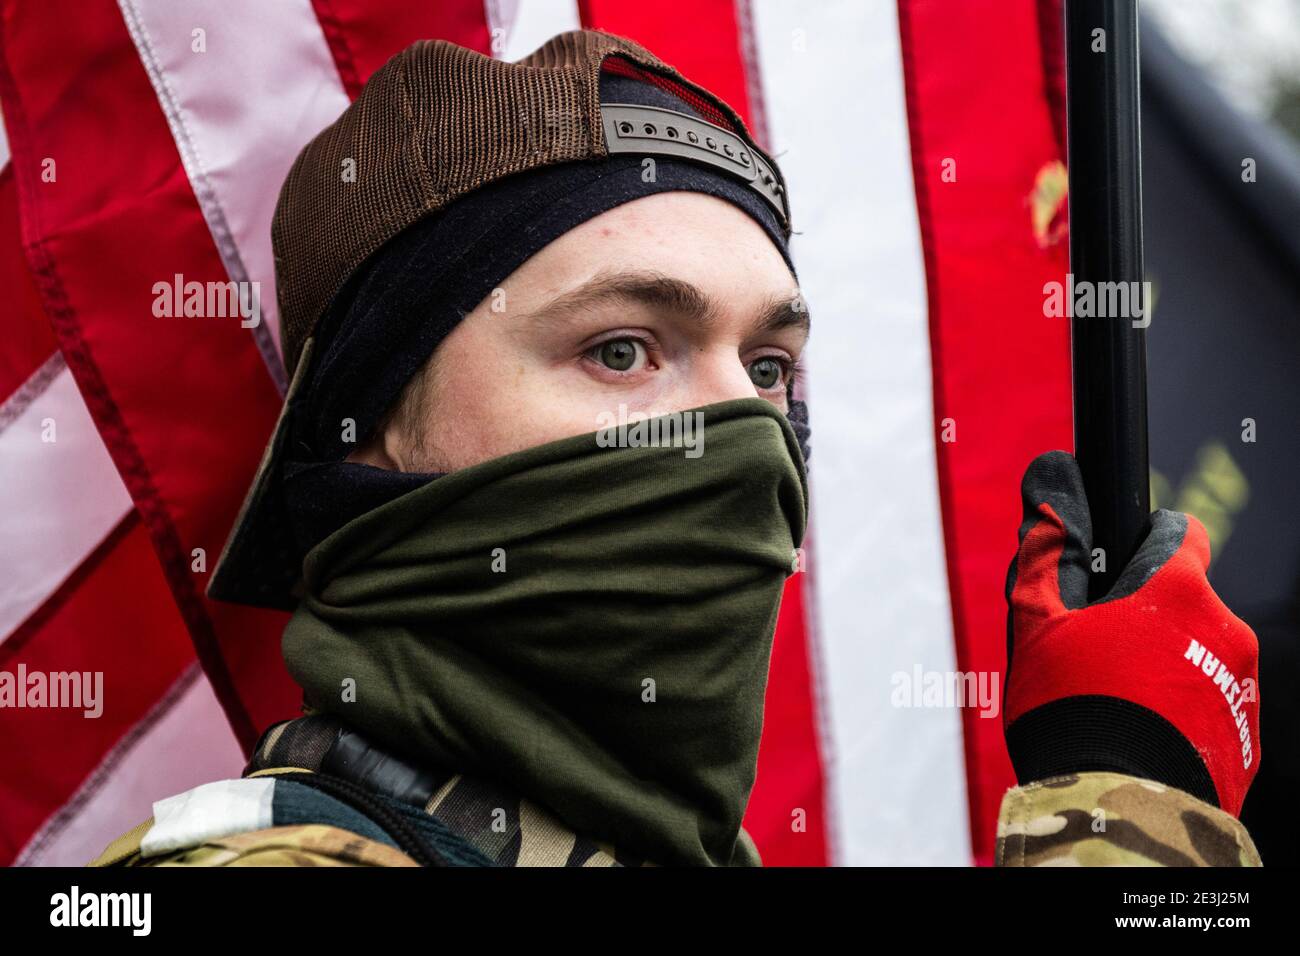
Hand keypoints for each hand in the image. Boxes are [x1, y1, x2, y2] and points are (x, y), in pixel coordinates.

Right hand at [1003, 451, 1259, 815]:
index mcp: (1179, 590)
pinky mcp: (1245, 738)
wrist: (1118, 808)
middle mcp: (1226, 629)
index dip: (1142, 544)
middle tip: (1093, 652)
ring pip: (1196, 654)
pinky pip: (1207, 705)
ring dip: (1161, 665)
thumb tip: (1051, 486)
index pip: (1179, 533)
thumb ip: (1045, 549)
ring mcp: (1241, 686)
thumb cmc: (1072, 709)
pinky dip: (1177, 711)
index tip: (1112, 570)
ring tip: (1112, 703)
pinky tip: (1136, 733)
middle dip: (1143, 617)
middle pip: (1182, 602)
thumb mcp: (1036, 622)